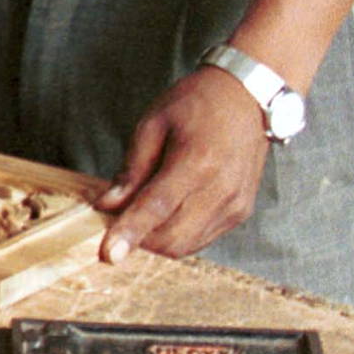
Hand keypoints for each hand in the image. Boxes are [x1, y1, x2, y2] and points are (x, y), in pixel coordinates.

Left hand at [95, 68, 271, 262]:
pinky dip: (177, 235)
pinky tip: (164, 214)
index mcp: (196, 163)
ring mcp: (235, 204)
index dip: (130, 233)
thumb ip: (131, 169)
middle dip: (138, 240)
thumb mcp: (152, 124)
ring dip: (157, 240)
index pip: (157, 208)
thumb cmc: (196, 105)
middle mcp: (221, 190)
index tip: (109, 255)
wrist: (245, 98)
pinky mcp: (240, 212)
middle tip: (114, 222)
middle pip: (172, 237)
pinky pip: (202, 238)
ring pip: (187, 245)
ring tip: (139, 214)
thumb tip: (107, 204)